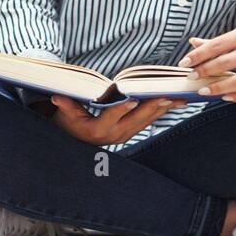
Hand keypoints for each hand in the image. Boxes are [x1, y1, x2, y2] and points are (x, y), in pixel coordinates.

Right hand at [49, 94, 187, 146]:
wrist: (76, 140)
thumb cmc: (69, 123)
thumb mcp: (65, 115)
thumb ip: (65, 106)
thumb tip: (56, 97)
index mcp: (98, 130)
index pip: (111, 117)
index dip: (122, 109)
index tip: (133, 100)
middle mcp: (115, 134)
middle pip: (136, 119)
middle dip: (153, 107)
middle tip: (167, 95)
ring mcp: (125, 134)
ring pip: (147, 120)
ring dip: (163, 109)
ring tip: (179, 98)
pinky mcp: (132, 132)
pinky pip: (149, 121)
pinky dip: (161, 111)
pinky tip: (175, 103)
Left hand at [178, 17, 235, 101]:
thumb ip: (222, 41)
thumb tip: (194, 44)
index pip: (219, 44)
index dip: (200, 54)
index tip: (185, 62)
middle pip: (226, 62)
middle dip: (205, 71)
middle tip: (191, 77)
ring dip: (218, 87)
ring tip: (204, 91)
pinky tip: (226, 97)